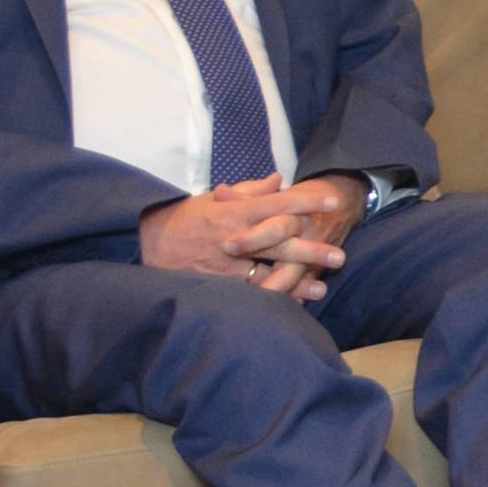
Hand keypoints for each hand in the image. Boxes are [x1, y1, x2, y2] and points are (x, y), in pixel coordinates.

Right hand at [141, 178, 350, 299]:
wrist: (147, 242)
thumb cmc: (186, 218)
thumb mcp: (215, 199)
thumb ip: (249, 191)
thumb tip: (278, 180)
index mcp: (237, 212)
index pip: (279, 203)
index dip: (308, 201)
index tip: (333, 201)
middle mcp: (235, 237)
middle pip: (280, 243)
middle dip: (311, 251)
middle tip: (340, 256)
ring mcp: (226, 264)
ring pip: (267, 273)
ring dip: (295, 282)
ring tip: (321, 288)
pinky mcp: (216, 284)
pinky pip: (248, 294)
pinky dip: (269, 299)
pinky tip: (290, 306)